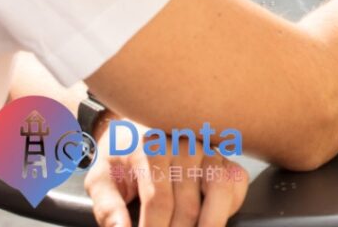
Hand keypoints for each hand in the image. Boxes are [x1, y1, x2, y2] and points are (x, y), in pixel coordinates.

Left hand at [85, 119, 248, 226]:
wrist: (140, 121)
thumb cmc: (122, 153)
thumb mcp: (101, 177)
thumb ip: (107, 208)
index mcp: (152, 146)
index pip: (158, 203)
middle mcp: (185, 143)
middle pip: (188, 206)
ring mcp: (208, 146)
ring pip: (219, 191)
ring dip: (208, 224)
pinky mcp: (222, 153)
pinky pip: (236, 181)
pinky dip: (230, 205)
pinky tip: (211, 218)